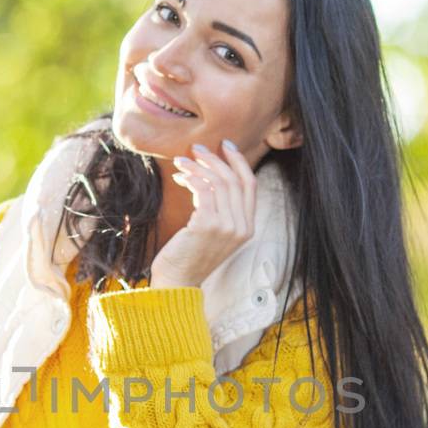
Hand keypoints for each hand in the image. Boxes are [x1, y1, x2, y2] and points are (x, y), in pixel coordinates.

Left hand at [151, 140, 257, 288]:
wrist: (177, 281)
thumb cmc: (190, 255)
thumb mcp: (214, 231)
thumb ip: (221, 208)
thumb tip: (212, 173)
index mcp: (247, 227)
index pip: (250, 184)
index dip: (239, 161)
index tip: (225, 146)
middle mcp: (241, 227)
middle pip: (233, 179)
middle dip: (214, 159)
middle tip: (196, 149)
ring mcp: (226, 227)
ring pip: (218, 182)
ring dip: (198, 167)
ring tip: (182, 162)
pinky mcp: (207, 225)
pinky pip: (203, 190)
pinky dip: (192, 178)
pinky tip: (181, 178)